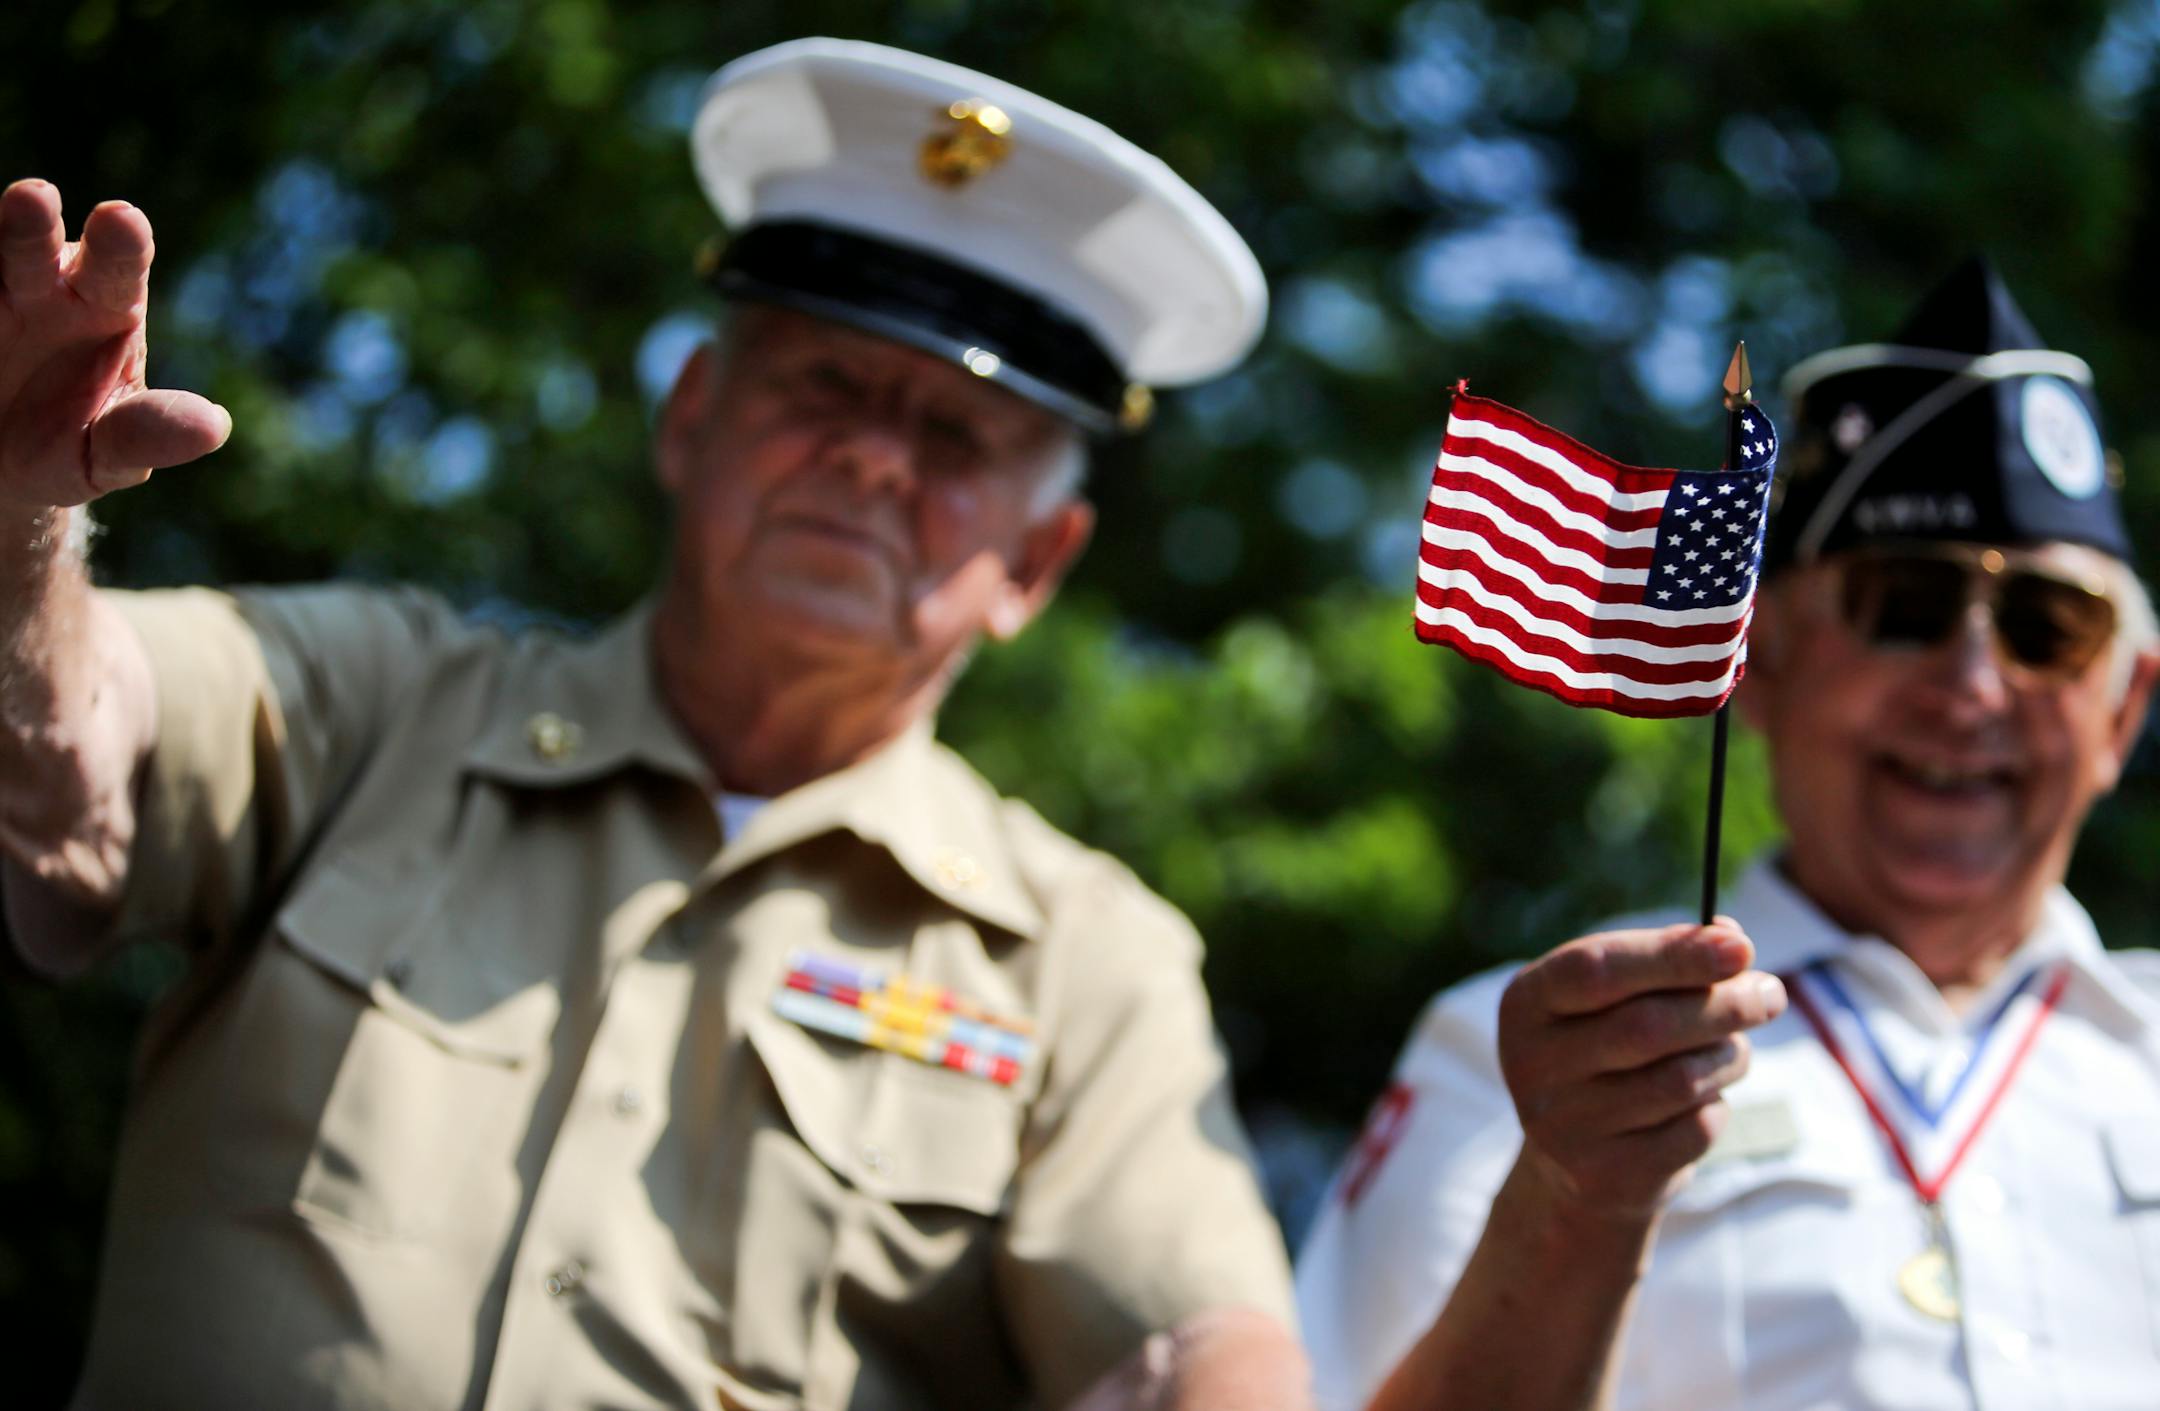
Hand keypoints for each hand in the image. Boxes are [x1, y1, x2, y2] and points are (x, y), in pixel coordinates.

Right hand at [1, 179, 230, 512]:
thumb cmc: (65, 450)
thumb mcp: (108, 456)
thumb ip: (147, 434)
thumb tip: (215, 426)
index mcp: (105, 306)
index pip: (118, 270)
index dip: (120, 244)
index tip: (123, 219)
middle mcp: (40, 285)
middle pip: (35, 248)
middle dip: (33, 224)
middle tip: (35, 198)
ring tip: (6, 213)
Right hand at [1496, 920, 1785, 1221]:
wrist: (1576, 1164)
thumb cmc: (1610, 1052)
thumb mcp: (1620, 997)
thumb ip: (1668, 959)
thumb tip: (1732, 938)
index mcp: (1526, 1003)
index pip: (1596, 969)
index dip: (1672, 955)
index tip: (1742, 947)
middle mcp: (1531, 1064)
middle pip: (1647, 1026)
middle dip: (1723, 1005)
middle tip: (1770, 994)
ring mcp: (1564, 1127)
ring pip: (1679, 1081)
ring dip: (1727, 1057)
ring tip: (1732, 1049)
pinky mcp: (1606, 1176)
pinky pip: (1692, 1131)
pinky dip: (1715, 1108)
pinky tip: (1702, 1102)